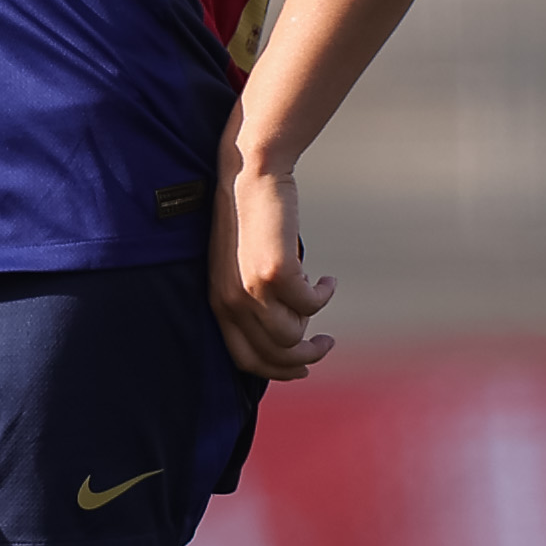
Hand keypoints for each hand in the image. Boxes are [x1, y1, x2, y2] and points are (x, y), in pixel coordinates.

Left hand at [211, 153, 331, 379]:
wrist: (248, 175)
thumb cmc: (248, 219)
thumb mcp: (239, 267)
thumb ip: (252, 298)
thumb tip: (289, 326)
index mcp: (218, 303)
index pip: (244, 359)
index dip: (276, 371)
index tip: (300, 367)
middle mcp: (230, 302)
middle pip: (273, 356)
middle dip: (304, 357)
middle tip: (324, 344)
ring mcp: (251, 289)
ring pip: (293, 337)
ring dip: (315, 329)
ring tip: (322, 299)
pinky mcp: (276, 271)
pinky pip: (310, 304)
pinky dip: (323, 296)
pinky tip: (326, 281)